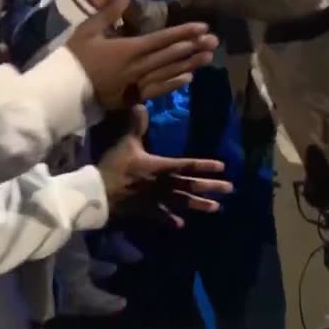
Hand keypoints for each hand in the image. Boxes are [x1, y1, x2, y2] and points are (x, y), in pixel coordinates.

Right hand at [65, 0, 216, 109]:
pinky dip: (173, 84)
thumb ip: (109, 10)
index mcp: (129, 49)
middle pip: (171, 56)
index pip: (162, 39)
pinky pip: (157, 91)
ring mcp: (137, 84)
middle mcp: (138, 67)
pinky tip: (187, 79)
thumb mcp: (88, 29)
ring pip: (169, 73)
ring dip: (190, 64)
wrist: (63, 91)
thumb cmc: (75, 58)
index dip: (183, 33)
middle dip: (194, 47)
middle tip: (214, 41)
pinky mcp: (132, 98)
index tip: (202, 27)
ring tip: (208, 57)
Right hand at [96, 105, 232, 226]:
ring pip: (182, 202)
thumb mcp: (125, 143)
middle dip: (211, 186)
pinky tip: (181, 225)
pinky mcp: (146, 211)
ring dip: (200, 205)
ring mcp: (156, 200)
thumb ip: (136, 125)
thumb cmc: (114, 167)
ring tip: (217, 208)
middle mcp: (163, 184)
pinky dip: (171, 220)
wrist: (98, 193)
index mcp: (160, 166)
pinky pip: (162, 217)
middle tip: (230, 188)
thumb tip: (141, 103)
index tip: (222, 166)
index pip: (188, 165)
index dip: (205, 165)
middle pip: (191, 185)